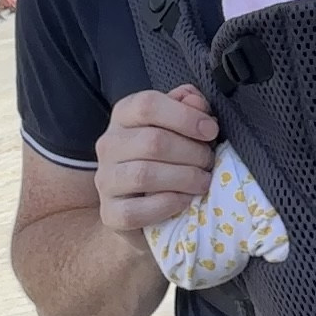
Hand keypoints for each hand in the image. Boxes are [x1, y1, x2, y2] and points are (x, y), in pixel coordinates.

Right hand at [94, 84, 217, 231]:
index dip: (185, 116)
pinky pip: (137, 210)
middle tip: (209, 161)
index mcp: (124, 115)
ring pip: (144, 174)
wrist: (143, 208)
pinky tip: (185, 200)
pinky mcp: (109, 213)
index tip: (210, 130)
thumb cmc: (165, 159)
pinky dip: (168, 204)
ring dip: (184, 178)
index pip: (148, 105)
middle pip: (152, 141)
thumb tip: (196, 102)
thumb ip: (188, 108)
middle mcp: (109, 144)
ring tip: (202, 181)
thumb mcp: (178, 127)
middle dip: (192, 152)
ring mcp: (105, 180)